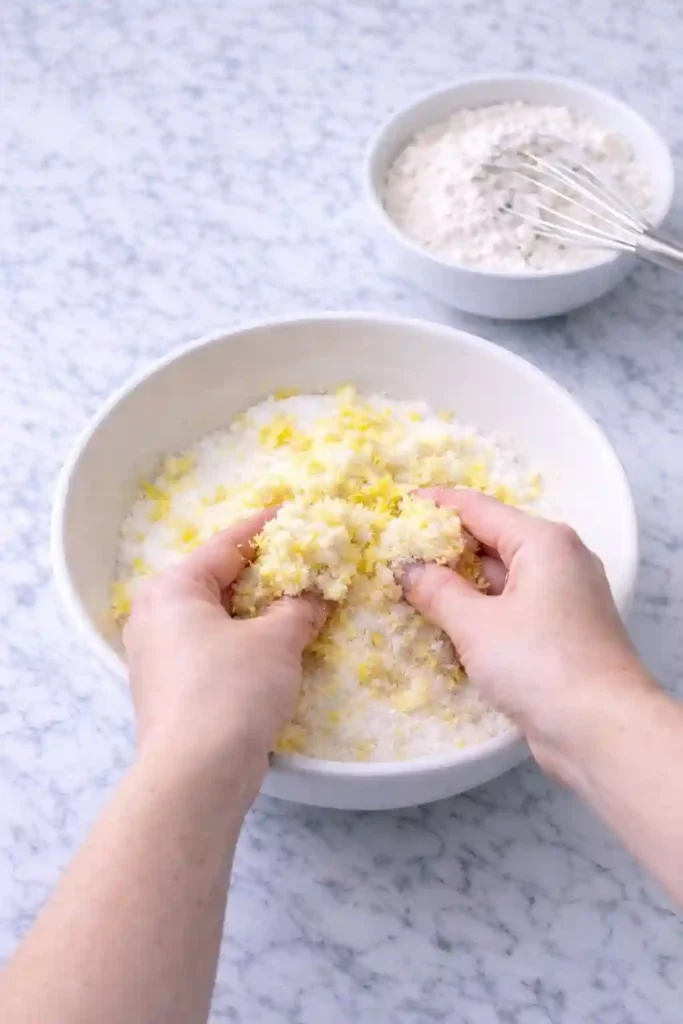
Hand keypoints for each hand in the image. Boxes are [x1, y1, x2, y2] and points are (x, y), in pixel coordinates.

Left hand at [123, 510, 326, 776]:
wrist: (196, 776)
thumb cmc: (231, 691)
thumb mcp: (276, 641)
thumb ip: (301, 608)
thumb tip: (319, 595)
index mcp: (172, 588)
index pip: (228, 545)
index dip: (268, 527)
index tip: (298, 510)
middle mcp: (156, 615)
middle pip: (221, 580)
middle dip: (267, 573)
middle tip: (310, 561)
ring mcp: (159, 655)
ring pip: (218, 617)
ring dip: (259, 611)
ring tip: (303, 601)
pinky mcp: (171, 689)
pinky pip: (214, 648)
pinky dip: (246, 641)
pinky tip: (279, 645)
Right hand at [402, 488, 650, 777]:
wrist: (602, 730)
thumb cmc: (541, 665)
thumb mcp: (476, 625)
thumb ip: (437, 591)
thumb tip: (407, 569)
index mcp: (543, 542)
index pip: (478, 508)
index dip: (435, 505)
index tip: (398, 507)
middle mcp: (559, 559)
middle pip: (491, 539)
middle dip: (444, 547)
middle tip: (397, 552)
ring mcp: (564, 596)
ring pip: (501, 576)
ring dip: (460, 582)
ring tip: (412, 586)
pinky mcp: (562, 630)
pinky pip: (512, 606)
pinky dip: (481, 609)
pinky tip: (448, 623)